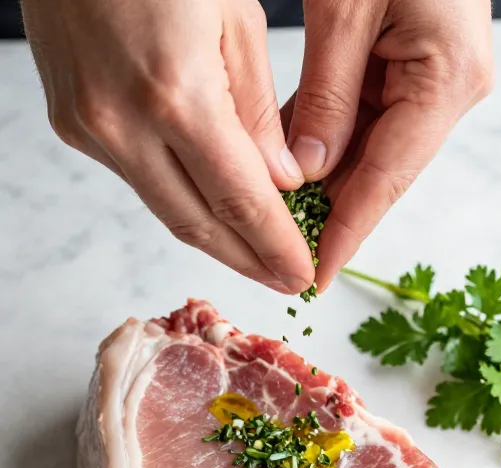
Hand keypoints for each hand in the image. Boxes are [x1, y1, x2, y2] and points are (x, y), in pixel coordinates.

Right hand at [21, 0, 314, 293]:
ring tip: (257, 256)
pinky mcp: (71, 125)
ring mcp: (89, 129)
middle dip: (248, 261)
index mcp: (174, 94)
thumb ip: (258, 109)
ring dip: (215, 238)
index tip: (303, 274)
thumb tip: (280, 182)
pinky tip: (211, 208)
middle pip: (198, 224)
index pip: (239, 199)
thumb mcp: (234, 14)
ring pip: (165, 207)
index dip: (275, 246)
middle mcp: (123, 124)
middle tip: (286, 283)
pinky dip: (179, 198)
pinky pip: (138, 178)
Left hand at [283, 0, 493, 290]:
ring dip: (324, 178)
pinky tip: (290, 160)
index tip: (312, 276)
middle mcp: (450, 89)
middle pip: (381, 173)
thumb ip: (326, 95)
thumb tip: (303, 171)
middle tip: (276, 246)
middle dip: (328, 210)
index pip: (386, 180)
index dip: (345, 233)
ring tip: (275, 212)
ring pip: (372, 152)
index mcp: (446, 80)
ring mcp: (436, 81)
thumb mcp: (347, 6)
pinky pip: (369, 121)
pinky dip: (329, 140)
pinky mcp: (418, 68)